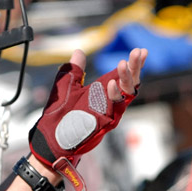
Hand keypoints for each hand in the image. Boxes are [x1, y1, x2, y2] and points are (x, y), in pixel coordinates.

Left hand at [29, 48, 146, 190]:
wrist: (51, 140)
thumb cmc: (59, 116)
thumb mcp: (66, 87)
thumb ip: (74, 70)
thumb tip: (79, 52)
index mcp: (102, 91)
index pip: (123, 75)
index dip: (133, 64)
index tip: (140, 51)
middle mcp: (109, 101)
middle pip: (130, 83)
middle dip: (135, 67)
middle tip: (138, 52)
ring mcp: (109, 112)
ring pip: (126, 94)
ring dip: (127, 78)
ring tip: (123, 63)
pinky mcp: (104, 122)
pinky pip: (114, 109)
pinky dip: (113, 95)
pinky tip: (110, 83)